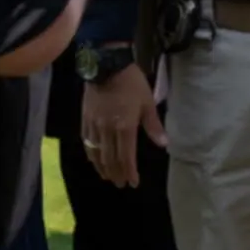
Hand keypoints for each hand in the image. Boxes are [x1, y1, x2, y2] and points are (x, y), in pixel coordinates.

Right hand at [79, 64, 165, 188]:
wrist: (107, 65)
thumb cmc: (131, 83)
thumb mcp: (147, 102)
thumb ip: (153, 125)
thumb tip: (164, 144)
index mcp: (125, 128)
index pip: (127, 157)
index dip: (129, 172)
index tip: (133, 183)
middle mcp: (108, 131)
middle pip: (110, 159)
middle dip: (116, 174)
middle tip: (120, 184)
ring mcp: (94, 126)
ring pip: (97, 153)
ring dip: (102, 168)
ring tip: (108, 177)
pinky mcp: (85, 119)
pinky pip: (87, 142)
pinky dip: (91, 154)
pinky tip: (94, 159)